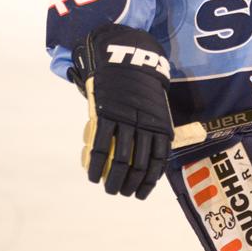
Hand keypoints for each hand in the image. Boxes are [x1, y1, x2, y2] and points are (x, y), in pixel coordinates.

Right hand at [69, 24, 172, 198]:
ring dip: (113, 181)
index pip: (158, 160)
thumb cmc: (140, 85)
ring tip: (108, 188)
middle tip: (121, 193)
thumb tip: (155, 154)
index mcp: (160, 123)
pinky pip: (99, 146)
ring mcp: (124, 119)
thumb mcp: (156, 105)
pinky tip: (91, 174)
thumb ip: (154, 127)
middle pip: (138, 164)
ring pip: (119, 160)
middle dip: (130, 186)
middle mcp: (144, 123)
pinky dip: (95, 164)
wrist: (124, 57)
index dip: (149, 182)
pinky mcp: (105, 113)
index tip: (140, 194)